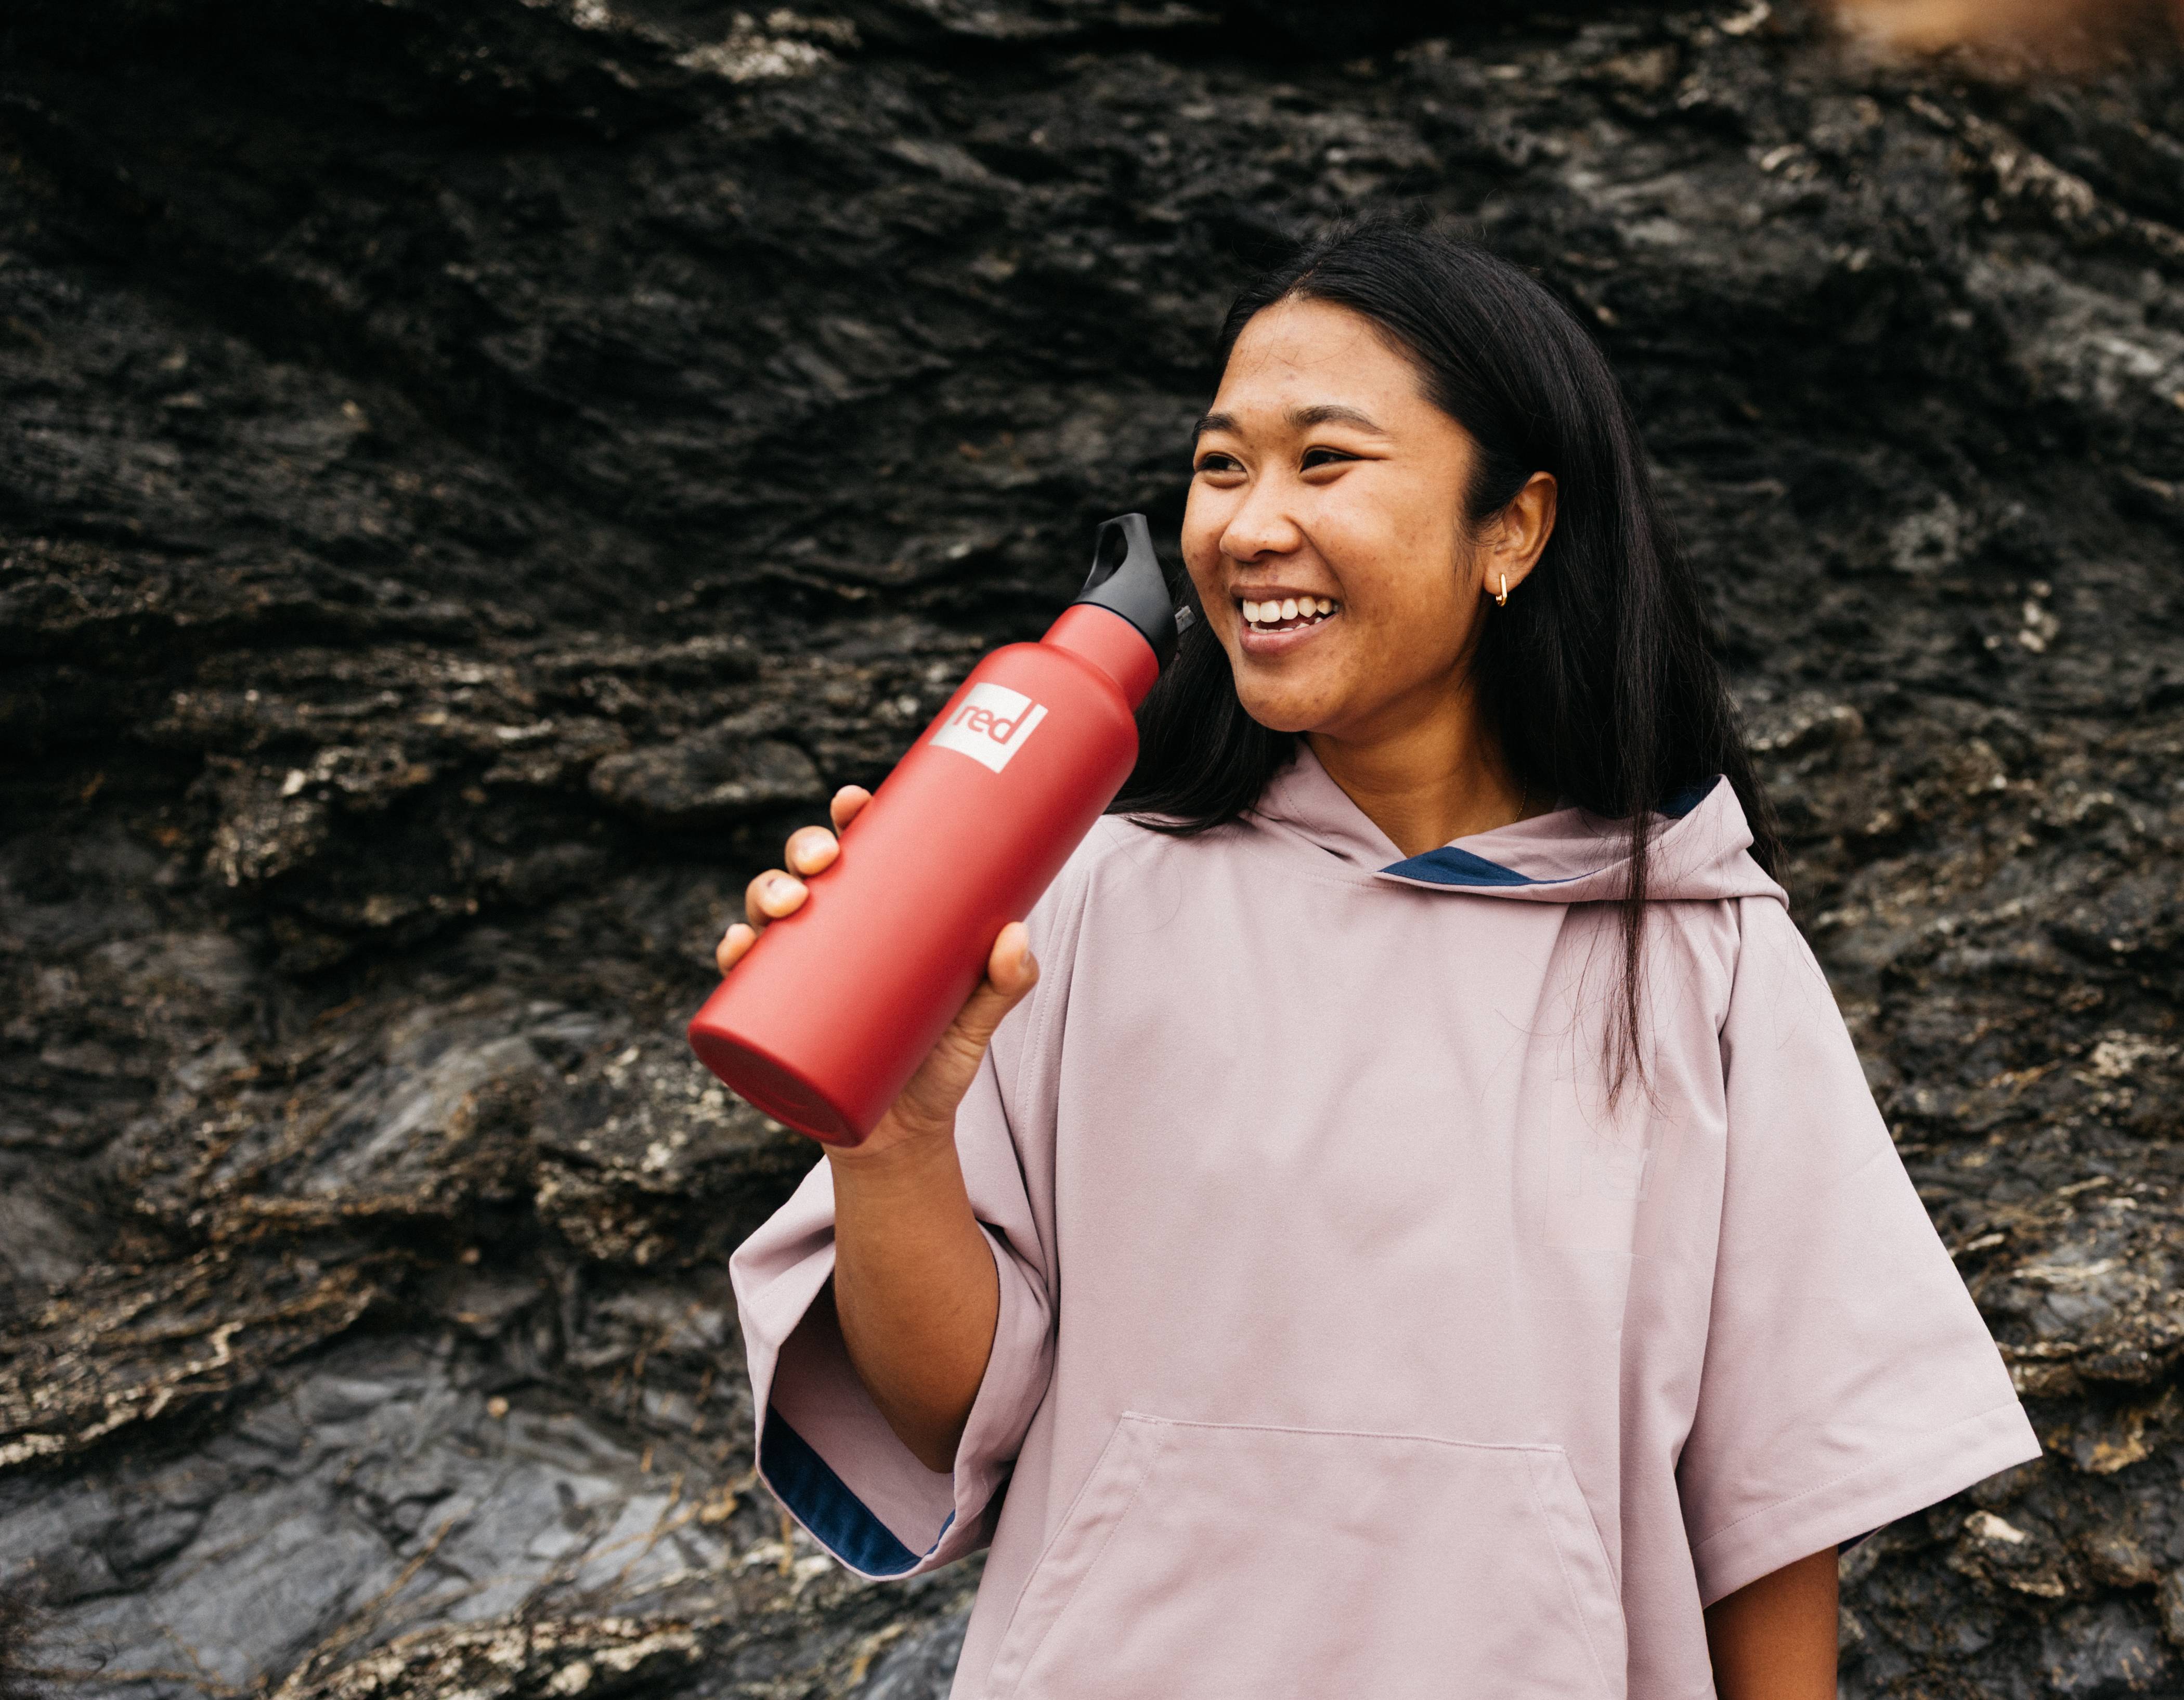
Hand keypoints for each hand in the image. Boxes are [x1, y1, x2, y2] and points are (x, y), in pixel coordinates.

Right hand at [712, 785, 1040, 1159]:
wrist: (906, 1135)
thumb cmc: (940, 1060)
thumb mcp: (978, 1021)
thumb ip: (1005, 983)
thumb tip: (1018, 936)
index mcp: (876, 916)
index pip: (858, 852)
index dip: (848, 817)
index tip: (855, 801)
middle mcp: (830, 936)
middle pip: (805, 873)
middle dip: (803, 850)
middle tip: (825, 858)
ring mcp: (798, 976)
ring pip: (767, 915)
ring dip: (764, 893)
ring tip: (787, 904)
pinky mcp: (778, 1021)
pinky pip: (743, 983)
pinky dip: (733, 957)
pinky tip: (737, 947)